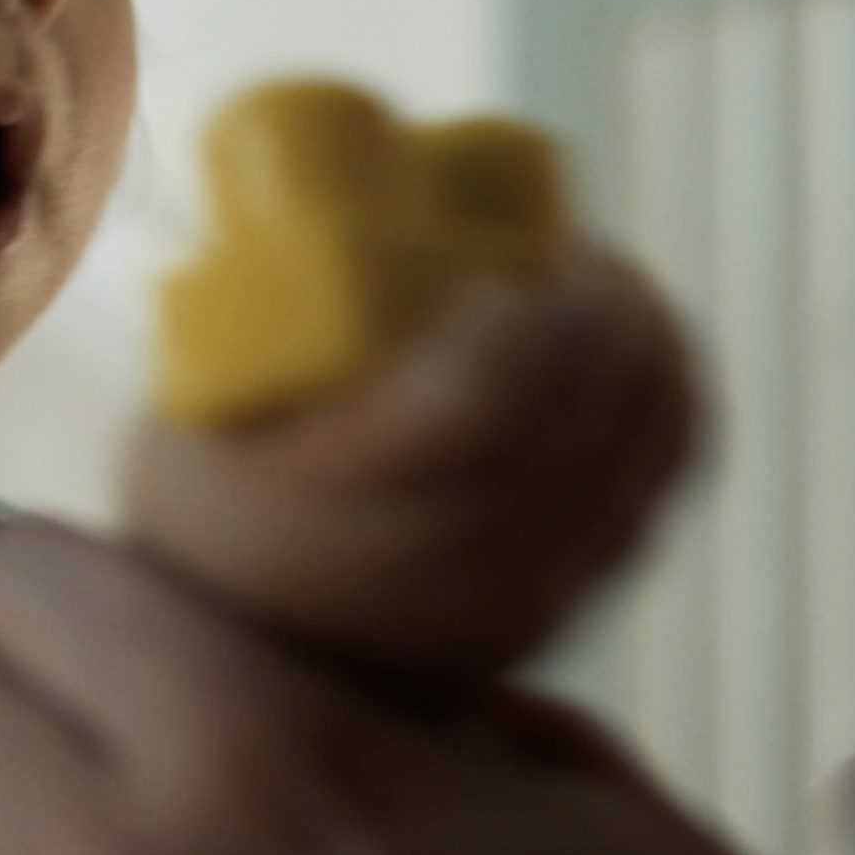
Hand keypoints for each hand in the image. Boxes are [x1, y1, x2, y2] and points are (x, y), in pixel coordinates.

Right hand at [125, 242, 700, 701]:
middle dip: (598, 301)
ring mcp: (524, 598)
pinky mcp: (571, 605)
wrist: (233, 677)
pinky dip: (667, 393)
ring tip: (598, 281)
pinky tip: (635, 344)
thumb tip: (328, 176)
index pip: (486, 396)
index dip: (520, 312)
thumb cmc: (205, 504)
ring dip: (645, 336)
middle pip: (587, 408)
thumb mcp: (188, 417)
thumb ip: (251, 311)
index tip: (493, 270)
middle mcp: (447, 572)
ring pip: (646, 439)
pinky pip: (663, 478)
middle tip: (559, 243)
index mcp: (338, 513)